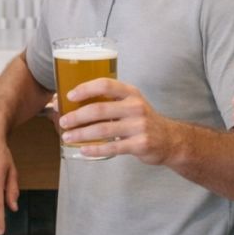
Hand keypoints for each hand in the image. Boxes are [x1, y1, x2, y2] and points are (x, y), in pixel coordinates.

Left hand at [57, 78, 182, 164]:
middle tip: (63, 121)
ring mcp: (139, 126)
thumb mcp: (130, 104)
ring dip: (81, 134)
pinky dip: (95, 149)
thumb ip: (108, 102)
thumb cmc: (142, 120)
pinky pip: (112, 147)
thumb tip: (72, 102)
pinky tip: (83, 150)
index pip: (105, 84)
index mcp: (130, 93)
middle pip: (100, 109)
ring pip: (103, 130)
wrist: (170, 140)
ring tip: (68, 137)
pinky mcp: (140, 144)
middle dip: (77, 116)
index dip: (86, 88)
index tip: (69, 96)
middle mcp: (135, 107)